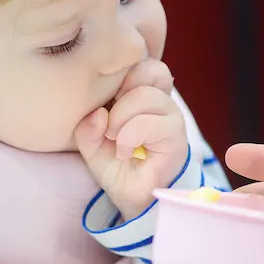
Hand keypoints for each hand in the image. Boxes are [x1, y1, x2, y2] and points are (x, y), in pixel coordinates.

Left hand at [74, 60, 186, 219]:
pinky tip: (125, 153)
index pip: (141, 61)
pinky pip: (151, 123)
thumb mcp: (91, 142)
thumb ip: (87, 125)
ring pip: (148, 95)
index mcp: (143, 94)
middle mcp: (161, 102)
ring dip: (122, 117)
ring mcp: (171, 118)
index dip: (121, 73)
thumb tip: (99, 114)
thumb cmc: (116, 167)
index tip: (105, 101)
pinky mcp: (176, 138)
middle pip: (151, 68)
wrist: (133, 202)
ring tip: (114, 138)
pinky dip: (130, 136)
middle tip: (109, 119)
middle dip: (121, 91)